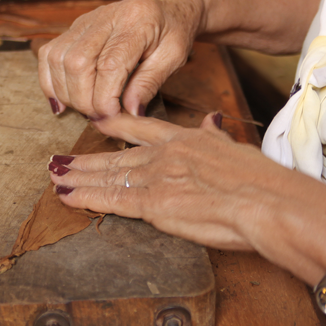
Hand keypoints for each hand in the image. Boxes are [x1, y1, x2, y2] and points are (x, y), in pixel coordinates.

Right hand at [38, 0, 203, 118]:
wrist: (167, 6)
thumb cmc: (173, 31)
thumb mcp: (174, 57)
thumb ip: (150, 83)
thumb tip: (129, 112)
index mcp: (137, 21)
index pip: (109, 64)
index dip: (104, 97)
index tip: (111, 117)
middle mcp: (105, 17)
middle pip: (77, 63)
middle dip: (83, 99)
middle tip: (99, 117)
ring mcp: (85, 21)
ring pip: (58, 59)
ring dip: (66, 92)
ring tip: (85, 109)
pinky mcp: (74, 27)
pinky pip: (49, 55)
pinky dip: (49, 81)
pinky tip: (62, 101)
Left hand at [47, 112, 272, 251]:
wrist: (269, 202)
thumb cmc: (264, 182)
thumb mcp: (238, 149)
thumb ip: (217, 137)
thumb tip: (211, 121)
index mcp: (188, 140)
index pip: (144, 129)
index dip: (117, 126)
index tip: (98, 122)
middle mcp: (167, 154)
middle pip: (117, 156)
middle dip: (86, 159)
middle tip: (60, 160)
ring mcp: (158, 178)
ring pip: (108, 175)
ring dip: (79, 178)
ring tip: (55, 177)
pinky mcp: (154, 204)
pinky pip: (111, 199)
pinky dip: (86, 198)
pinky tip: (66, 196)